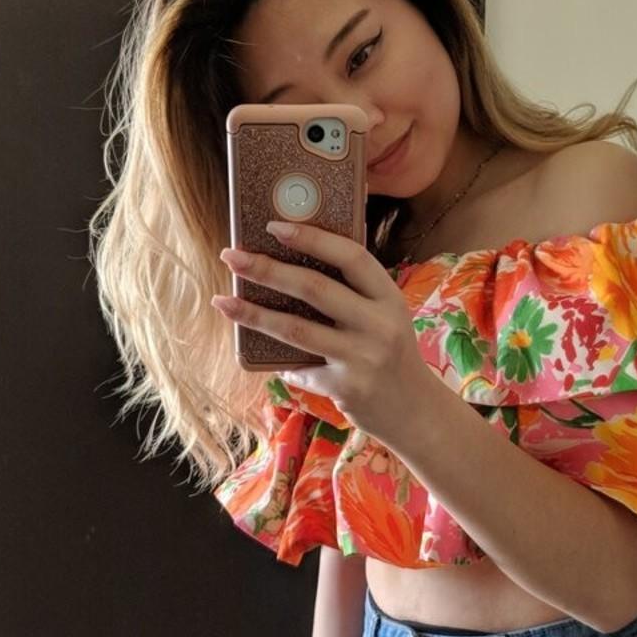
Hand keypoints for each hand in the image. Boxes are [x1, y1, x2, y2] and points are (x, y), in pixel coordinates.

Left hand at [212, 219, 431, 443]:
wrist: (415, 410)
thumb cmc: (390, 353)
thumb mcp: (385, 315)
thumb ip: (354, 291)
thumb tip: (297, 257)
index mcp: (388, 297)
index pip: (350, 256)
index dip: (312, 237)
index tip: (274, 226)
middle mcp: (379, 324)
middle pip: (314, 288)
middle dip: (267, 269)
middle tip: (231, 255)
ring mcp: (363, 357)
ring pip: (296, 329)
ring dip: (253, 314)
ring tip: (222, 301)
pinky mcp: (346, 387)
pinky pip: (300, 368)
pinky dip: (279, 361)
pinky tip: (260, 355)